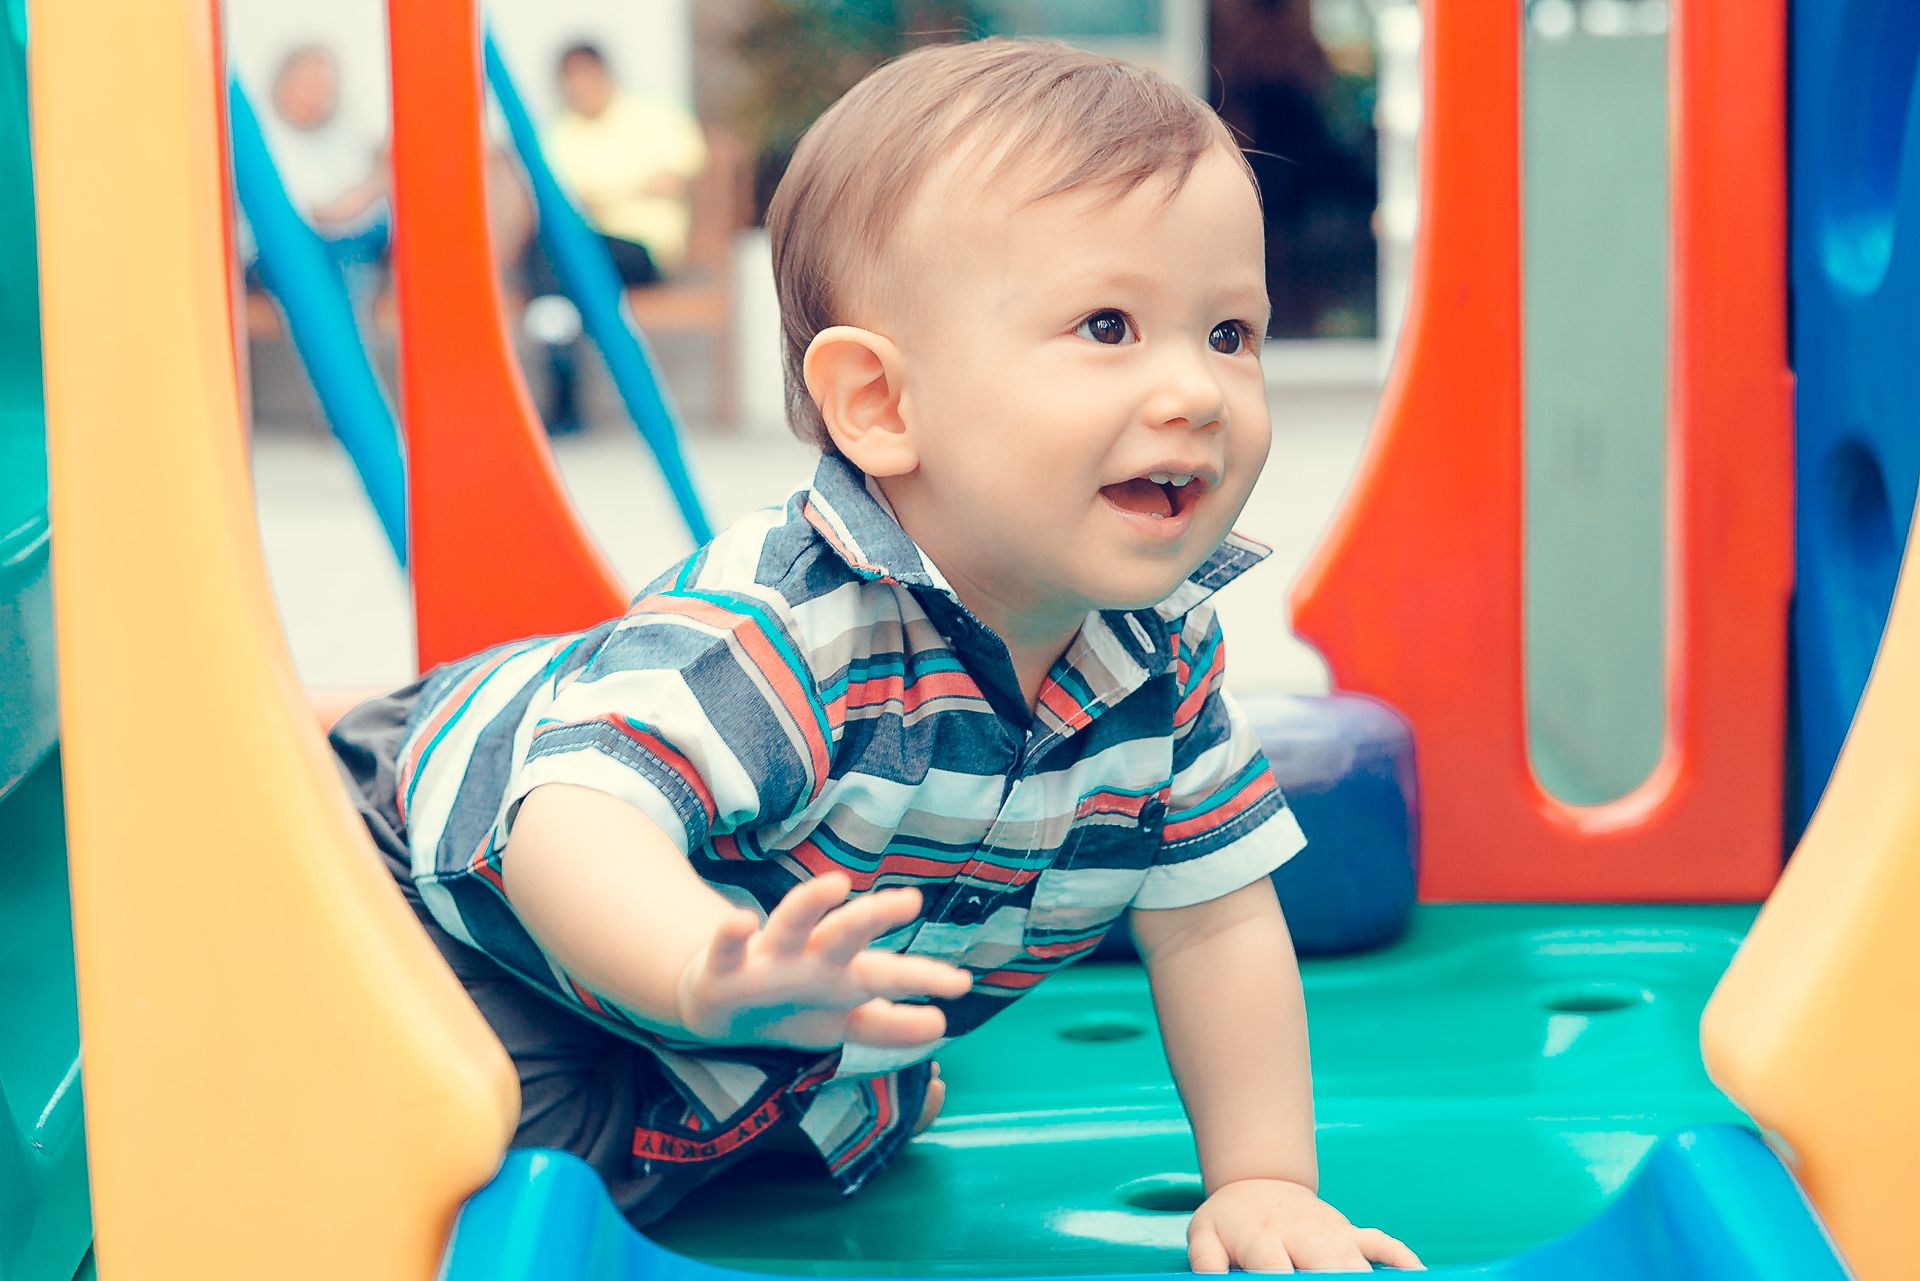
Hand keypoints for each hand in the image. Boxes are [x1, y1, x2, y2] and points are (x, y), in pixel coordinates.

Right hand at [675, 872, 971, 1050]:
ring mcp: (768, 959)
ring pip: (790, 924)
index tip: (962, 984)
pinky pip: (725, 950)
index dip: (923, 978)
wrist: (719, 1002)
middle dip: (875, 916)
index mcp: (841, 974)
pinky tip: (740, 919)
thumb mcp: (841, 1021)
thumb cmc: (791, 1004)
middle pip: (846, 934)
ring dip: (810, 903)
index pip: (888, 974)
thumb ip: (888, 1027)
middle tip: (911, 899)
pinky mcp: (723, 969)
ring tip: (835, 884)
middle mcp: (810, 958)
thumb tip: (940, 1025)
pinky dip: (730, 935)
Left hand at [1188, 1179, 1422, 1272]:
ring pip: (1354, 1260)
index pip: (1274, 1268)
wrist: (1258, 1180)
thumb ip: (1205, 1262)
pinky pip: (1381, 1243)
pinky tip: (1417, 1275)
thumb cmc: (1230, 1219)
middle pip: (1325, 1265)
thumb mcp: (1204, 1236)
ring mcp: (1329, 1231)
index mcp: (1261, 1238)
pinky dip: (1401, 1258)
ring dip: (1365, 1278)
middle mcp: (1300, 1234)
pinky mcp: (1348, 1230)